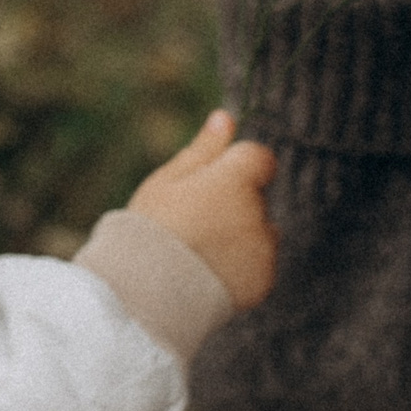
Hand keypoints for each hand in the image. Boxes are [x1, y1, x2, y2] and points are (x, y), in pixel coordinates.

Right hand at [127, 109, 276, 307]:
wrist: (147, 294)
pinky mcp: (263, 279)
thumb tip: (225, 117)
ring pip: (260, 232)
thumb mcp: (167, 182)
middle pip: (256, 197)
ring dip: (240, 236)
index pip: (259, 158)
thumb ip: (203, 150)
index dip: (237, 168)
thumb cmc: (150, 229)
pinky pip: (259, 264)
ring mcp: (263, 249)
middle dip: (233, 204)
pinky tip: (207, 273)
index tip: (210, 184)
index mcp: (234, 181)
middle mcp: (257, 213)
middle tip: (192, 225)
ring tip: (198, 253)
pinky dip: (241, 267)